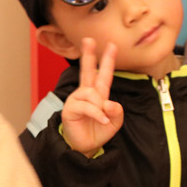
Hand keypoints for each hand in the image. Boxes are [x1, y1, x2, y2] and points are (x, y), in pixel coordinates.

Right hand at [61, 38, 123, 157]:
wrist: (87, 147)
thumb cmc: (98, 131)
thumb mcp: (114, 121)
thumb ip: (116, 111)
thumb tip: (108, 103)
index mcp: (98, 93)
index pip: (103, 74)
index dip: (107, 60)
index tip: (112, 45)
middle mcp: (86, 93)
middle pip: (87, 70)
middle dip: (89, 54)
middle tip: (89, 39)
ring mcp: (77, 99)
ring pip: (92, 93)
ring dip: (100, 106)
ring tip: (102, 117)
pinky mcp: (70, 108)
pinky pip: (87, 106)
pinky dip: (97, 114)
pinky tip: (101, 120)